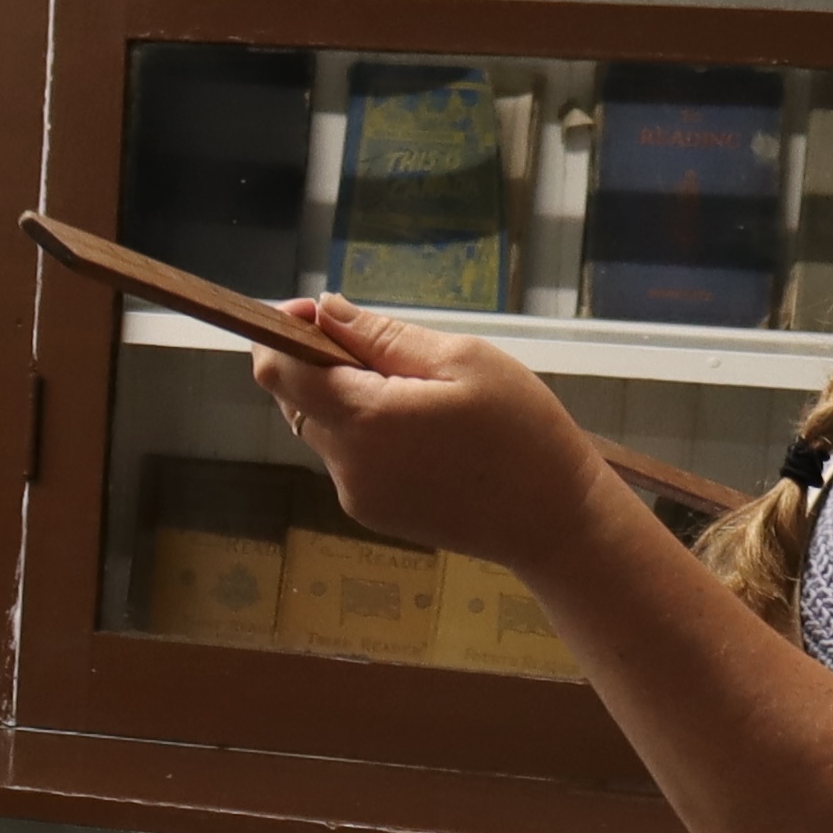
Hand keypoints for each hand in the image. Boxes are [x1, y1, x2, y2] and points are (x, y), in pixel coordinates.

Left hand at [247, 297, 619, 570]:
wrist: (555, 521)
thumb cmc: (522, 431)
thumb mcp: (463, 361)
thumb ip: (383, 336)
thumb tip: (325, 311)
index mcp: (365, 419)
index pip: (277, 371)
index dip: (280, 333)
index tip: (311, 312)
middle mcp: (346, 463)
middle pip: (294, 399)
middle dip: (319, 362)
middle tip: (383, 348)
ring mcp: (355, 494)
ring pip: (321, 426)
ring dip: (345, 398)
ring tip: (417, 393)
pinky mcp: (370, 512)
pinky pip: (346, 457)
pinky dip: (364, 431)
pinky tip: (421, 431)